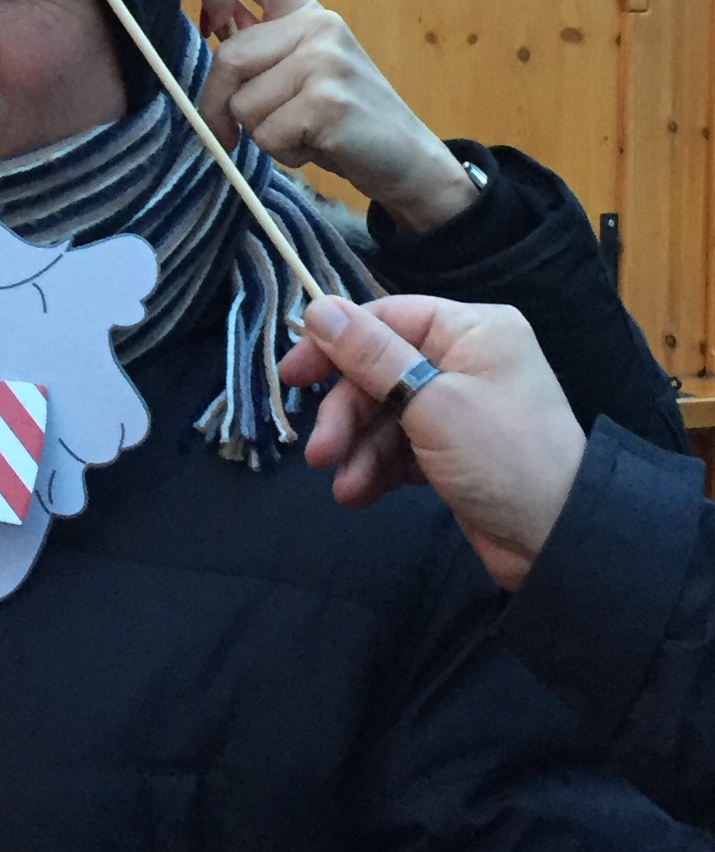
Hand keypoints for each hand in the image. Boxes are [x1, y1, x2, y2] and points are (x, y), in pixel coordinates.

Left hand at [196, 0, 477, 231]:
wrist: (407, 159)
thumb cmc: (343, 119)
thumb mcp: (303, 71)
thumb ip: (263, 48)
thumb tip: (211, 27)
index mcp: (308, 13)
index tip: (214, 27)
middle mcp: (318, 26)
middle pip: (228, 57)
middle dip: (219, 105)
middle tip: (237, 131)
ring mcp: (325, 62)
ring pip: (242, 104)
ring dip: (261, 134)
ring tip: (302, 132)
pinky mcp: (327, 102)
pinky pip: (267, 135)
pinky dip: (283, 153)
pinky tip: (317, 146)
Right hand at [285, 294, 586, 589]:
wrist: (559, 543)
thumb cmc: (502, 457)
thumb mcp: (431, 402)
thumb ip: (371, 355)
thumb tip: (317, 308)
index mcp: (471, 329)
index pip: (386, 319)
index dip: (334, 344)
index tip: (292, 375)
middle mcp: (464, 359)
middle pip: (378, 370)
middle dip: (347, 413)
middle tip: (319, 452)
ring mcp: (457, 407)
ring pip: (382, 412)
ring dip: (357, 448)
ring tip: (344, 486)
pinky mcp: (450, 451)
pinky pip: (398, 446)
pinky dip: (376, 468)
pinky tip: (359, 494)